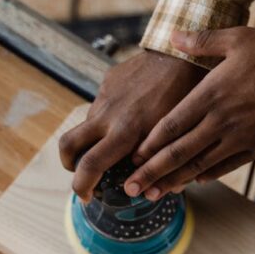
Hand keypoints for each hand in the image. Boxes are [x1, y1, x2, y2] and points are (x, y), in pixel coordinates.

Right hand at [59, 50, 204, 200]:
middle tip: (82, 173)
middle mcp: (108, 115)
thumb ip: (164, 164)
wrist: (181, 57)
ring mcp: (105, 97)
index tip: (86, 196)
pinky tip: (131, 115)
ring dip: (94, 140)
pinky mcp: (109, 82)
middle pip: (68, 146)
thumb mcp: (176, 137)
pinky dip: (108, 118)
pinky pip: (101, 106)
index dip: (82, 186)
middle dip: (69, 165)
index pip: (90, 165)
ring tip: (117, 143)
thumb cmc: (185, 100)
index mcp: (125, 132)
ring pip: (87, 126)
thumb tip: (156, 191)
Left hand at [124, 27, 254, 199]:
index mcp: (211, 95)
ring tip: (155, 193)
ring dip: (175, 181)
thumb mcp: (239, 38)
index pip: (172, 125)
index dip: (150, 144)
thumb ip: (202, 40)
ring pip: (200, 165)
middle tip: (130, 187)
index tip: (131, 157)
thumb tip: (172, 36)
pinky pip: (225, 166)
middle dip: (153, 172)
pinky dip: (206, 175)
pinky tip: (193, 181)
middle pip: (180, 152)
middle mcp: (221, 122)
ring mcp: (238, 138)